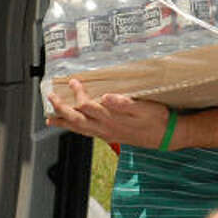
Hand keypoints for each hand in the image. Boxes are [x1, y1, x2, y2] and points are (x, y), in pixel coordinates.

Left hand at [47, 78, 170, 147]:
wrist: (166, 136)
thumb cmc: (156, 119)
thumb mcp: (144, 108)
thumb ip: (124, 103)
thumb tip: (106, 97)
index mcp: (112, 119)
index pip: (87, 105)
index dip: (78, 93)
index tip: (74, 81)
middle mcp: (106, 129)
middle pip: (76, 120)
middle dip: (61, 109)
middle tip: (50, 98)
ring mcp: (107, 134)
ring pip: (79, 129)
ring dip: (64, 123)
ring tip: (51, 120)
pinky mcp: (110, 136)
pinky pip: (86, 133)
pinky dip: (75, 128)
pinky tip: (73, 125)